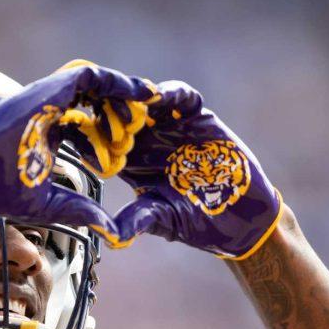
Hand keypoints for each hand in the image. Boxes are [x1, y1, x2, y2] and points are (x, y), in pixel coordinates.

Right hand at [0, 61, 156, 231]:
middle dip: (118, 121)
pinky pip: (92, 77)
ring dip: (122, 101)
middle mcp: (47, 114)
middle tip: (138, 136)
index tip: (118, 159)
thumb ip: (81, 209)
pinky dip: (119, 83)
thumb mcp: (51, 204)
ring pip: (96, 89)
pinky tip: (141, 95)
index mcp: (44, 137)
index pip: (81, 131)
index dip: (104, 142)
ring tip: (144, 115)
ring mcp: (48, 99)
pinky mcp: (51, 89)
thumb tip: (110, 229)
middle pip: (92, 108)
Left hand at [103, 81, 282, 258]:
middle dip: (112, 113)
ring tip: (130, 102)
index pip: (105, 146)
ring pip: (147, 102)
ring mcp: (171, 126)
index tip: (86, 139)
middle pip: (121, 117)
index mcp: (131, 164)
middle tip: (103, 112)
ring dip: (137, 98)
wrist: (242, 215)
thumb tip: (107, 235)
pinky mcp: (196, 116)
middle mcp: (147, 141)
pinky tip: (159, 96)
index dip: (96, 141)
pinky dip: (171, 92)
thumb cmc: (199, 221)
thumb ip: (138, 220)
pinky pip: (181, 97)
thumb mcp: (165, 220)